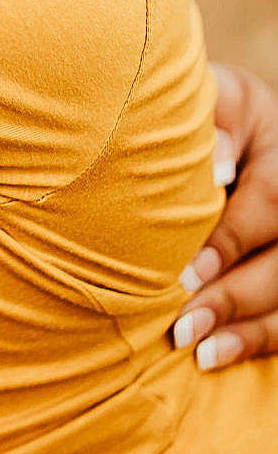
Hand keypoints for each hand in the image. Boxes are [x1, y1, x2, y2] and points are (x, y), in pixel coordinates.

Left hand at [173, 63, 277, 370]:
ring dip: (244, 327)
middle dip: (233, 295)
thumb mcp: (216, 99)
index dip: (230, 239)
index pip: (272, 200)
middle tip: (183, 323)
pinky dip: (254, 340)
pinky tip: (216, 354)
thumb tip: (218, 168)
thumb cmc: (206, 116)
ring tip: (196, 349)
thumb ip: (216, 121)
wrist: (225, 136)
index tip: (186, 272)